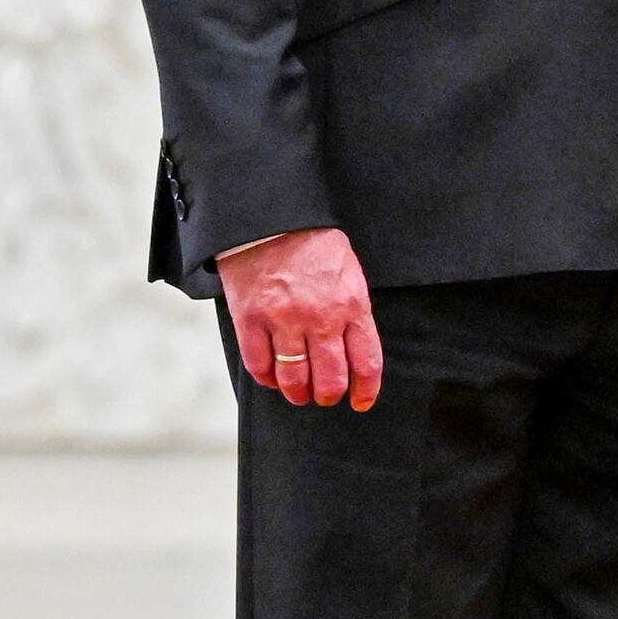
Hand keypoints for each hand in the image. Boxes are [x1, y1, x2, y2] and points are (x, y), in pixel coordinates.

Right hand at [218, 227, 382, 410]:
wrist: (272, 217)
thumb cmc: (314, 243)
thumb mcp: (349, 274)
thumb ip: (352, 312)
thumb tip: (353, 350)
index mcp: (352, 305)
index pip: (366, 362)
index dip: (366, 390)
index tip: (361, 401)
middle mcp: (320, 318)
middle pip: (330, 379)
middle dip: (329, 395)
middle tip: (324, 395)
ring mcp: (283, 320)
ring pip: (294, 378)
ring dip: (298, 393)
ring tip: (298, 392)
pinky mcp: (250, 319)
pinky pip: (259, 365)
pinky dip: (267, 378)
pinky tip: (272, 377)